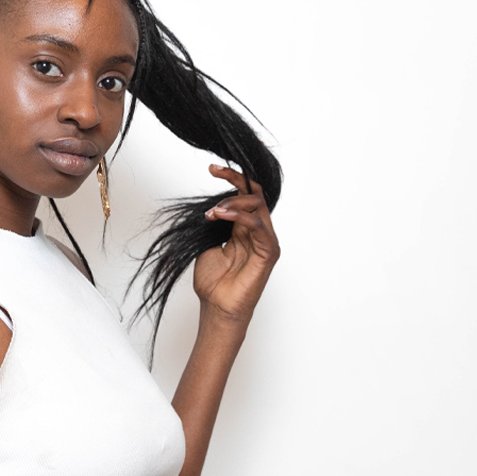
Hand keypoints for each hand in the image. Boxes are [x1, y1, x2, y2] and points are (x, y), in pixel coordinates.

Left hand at [193, 164, 280, 324]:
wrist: (216, 306)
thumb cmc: (213, 281)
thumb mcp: (207, 243)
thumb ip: (215, 223)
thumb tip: (213, 205)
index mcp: (244, 228)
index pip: (245, 195)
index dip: (233, 178)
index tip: (213, 168)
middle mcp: (257, 232)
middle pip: (255, 194)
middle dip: (234, 182)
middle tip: (213, 181)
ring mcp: (265, 242)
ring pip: (258, 207)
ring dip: (233, 203)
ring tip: (213, 213)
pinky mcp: (269, 253)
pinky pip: (260, 227)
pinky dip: (242, 217)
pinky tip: (223, 217)